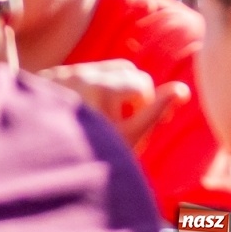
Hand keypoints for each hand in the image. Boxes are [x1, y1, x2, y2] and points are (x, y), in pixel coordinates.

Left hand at [41, 59, 189, 147]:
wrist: (47, 162)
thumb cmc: (95, 154)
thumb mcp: (131, 137)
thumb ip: (158, 111)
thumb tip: (182, 89)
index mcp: (101, 89)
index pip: (142, 82)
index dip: (145, 106)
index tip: (134, 126)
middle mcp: (78, 75)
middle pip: (125, 69)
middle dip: (132, 92)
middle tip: (121, 121)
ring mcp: (60, 73)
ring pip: (104, 69)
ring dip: (112, 87)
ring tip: (104, 116)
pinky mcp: (48, 75)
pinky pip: (80, 71)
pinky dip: (89, 88)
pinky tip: (83, 111)